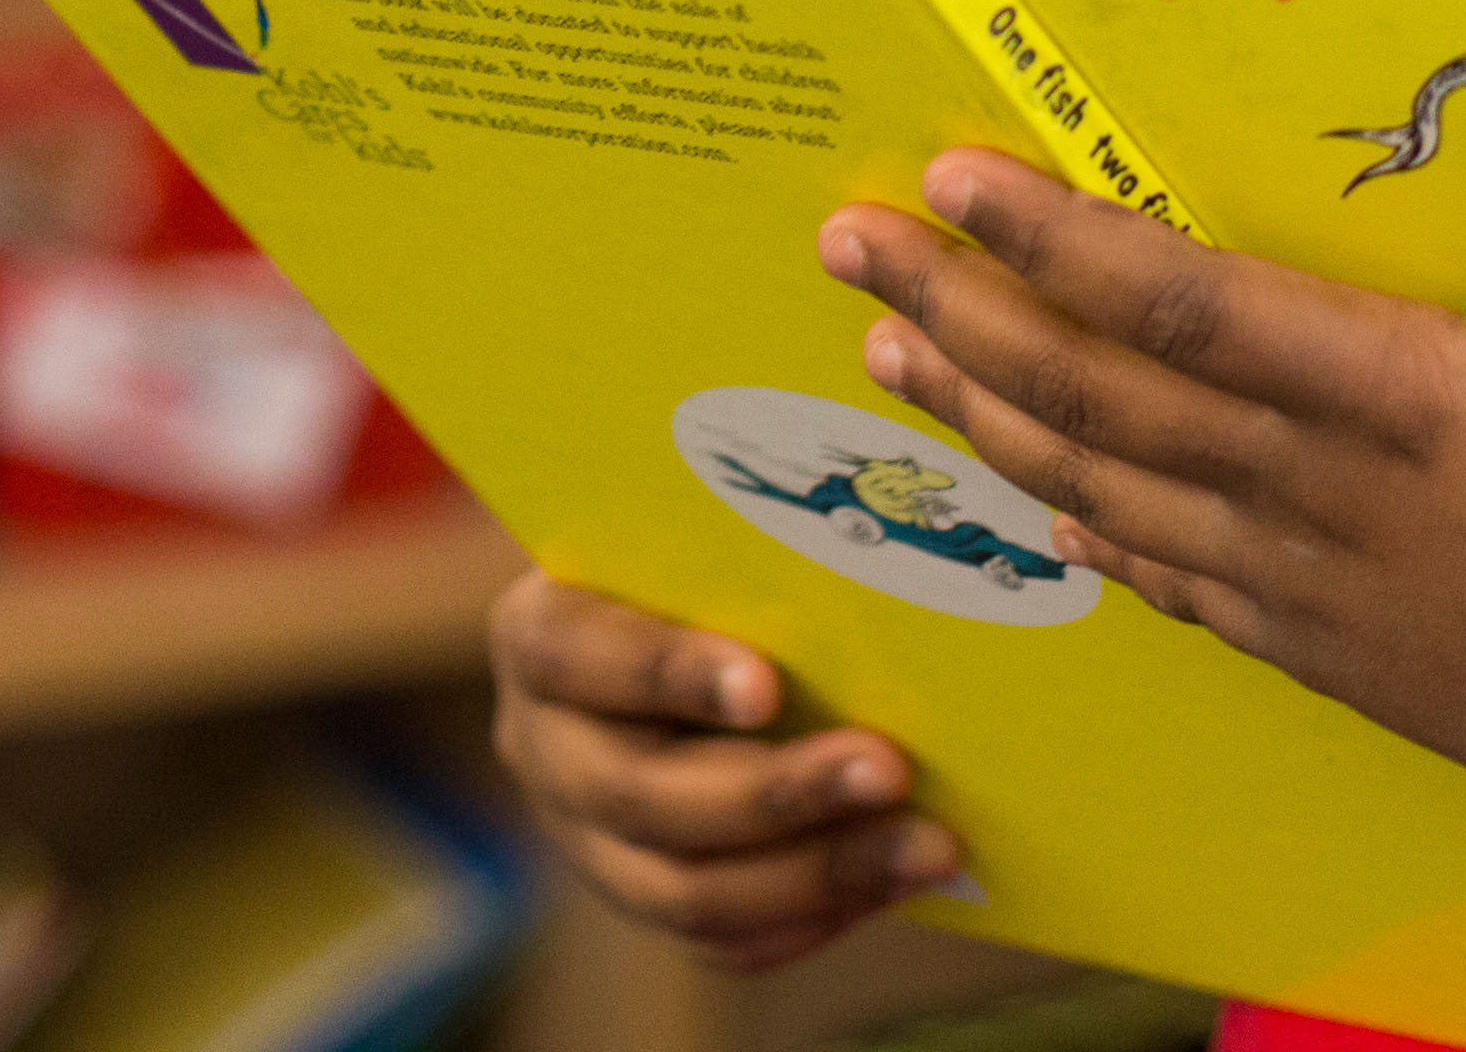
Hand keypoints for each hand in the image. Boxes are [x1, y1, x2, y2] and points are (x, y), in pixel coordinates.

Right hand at [487, 567, 963, 968]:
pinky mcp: (643, 898)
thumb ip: (749, 548)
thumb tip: (887, 523)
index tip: (766, 684)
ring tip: (927, 845)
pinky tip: (896, 881)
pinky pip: (723, 942)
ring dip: (819, 872)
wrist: (674, 621)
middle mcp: (542, 747)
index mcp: (538, 636)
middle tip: (891, 769)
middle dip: (777, 791)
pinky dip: (814, 917)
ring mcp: (586, 839)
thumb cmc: (706, 556)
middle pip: (641, 796)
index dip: (668, 674)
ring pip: (685, 893)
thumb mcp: (701, 532)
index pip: (579, 657)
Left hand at [818, 131, 1465, 910]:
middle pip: (1100, 388)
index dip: (1059, 239)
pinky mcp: (1326, 652)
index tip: (955, 176)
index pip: (1191, 305)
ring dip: (983, 412)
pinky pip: (1169, 580)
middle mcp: (1326, 492)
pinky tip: (1033, 501)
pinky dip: (1083, 531)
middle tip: (852, 240)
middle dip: (962, 307)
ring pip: (1105, 482)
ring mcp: (1313, 583)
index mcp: (1408, 404)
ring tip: (886, 351)